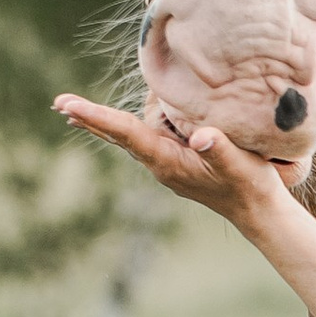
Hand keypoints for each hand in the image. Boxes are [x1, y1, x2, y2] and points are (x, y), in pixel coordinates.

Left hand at [53, 94, 294, 232]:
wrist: (258, 213)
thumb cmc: (250, 186)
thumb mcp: (239, 165)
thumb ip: (219, 149)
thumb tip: (201, 137)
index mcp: (167, 161)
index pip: (125, 133)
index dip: (96, 116)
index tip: (66, 106)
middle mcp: (159, 163)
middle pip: (118, 134)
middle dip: (89, 119)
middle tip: (58, 103)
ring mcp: (166, 164)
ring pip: (130, 136)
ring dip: (106, 122)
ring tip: (79, 108)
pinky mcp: (175, 162)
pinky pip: (144, 139)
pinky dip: (126, 127)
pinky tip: (125, 119)